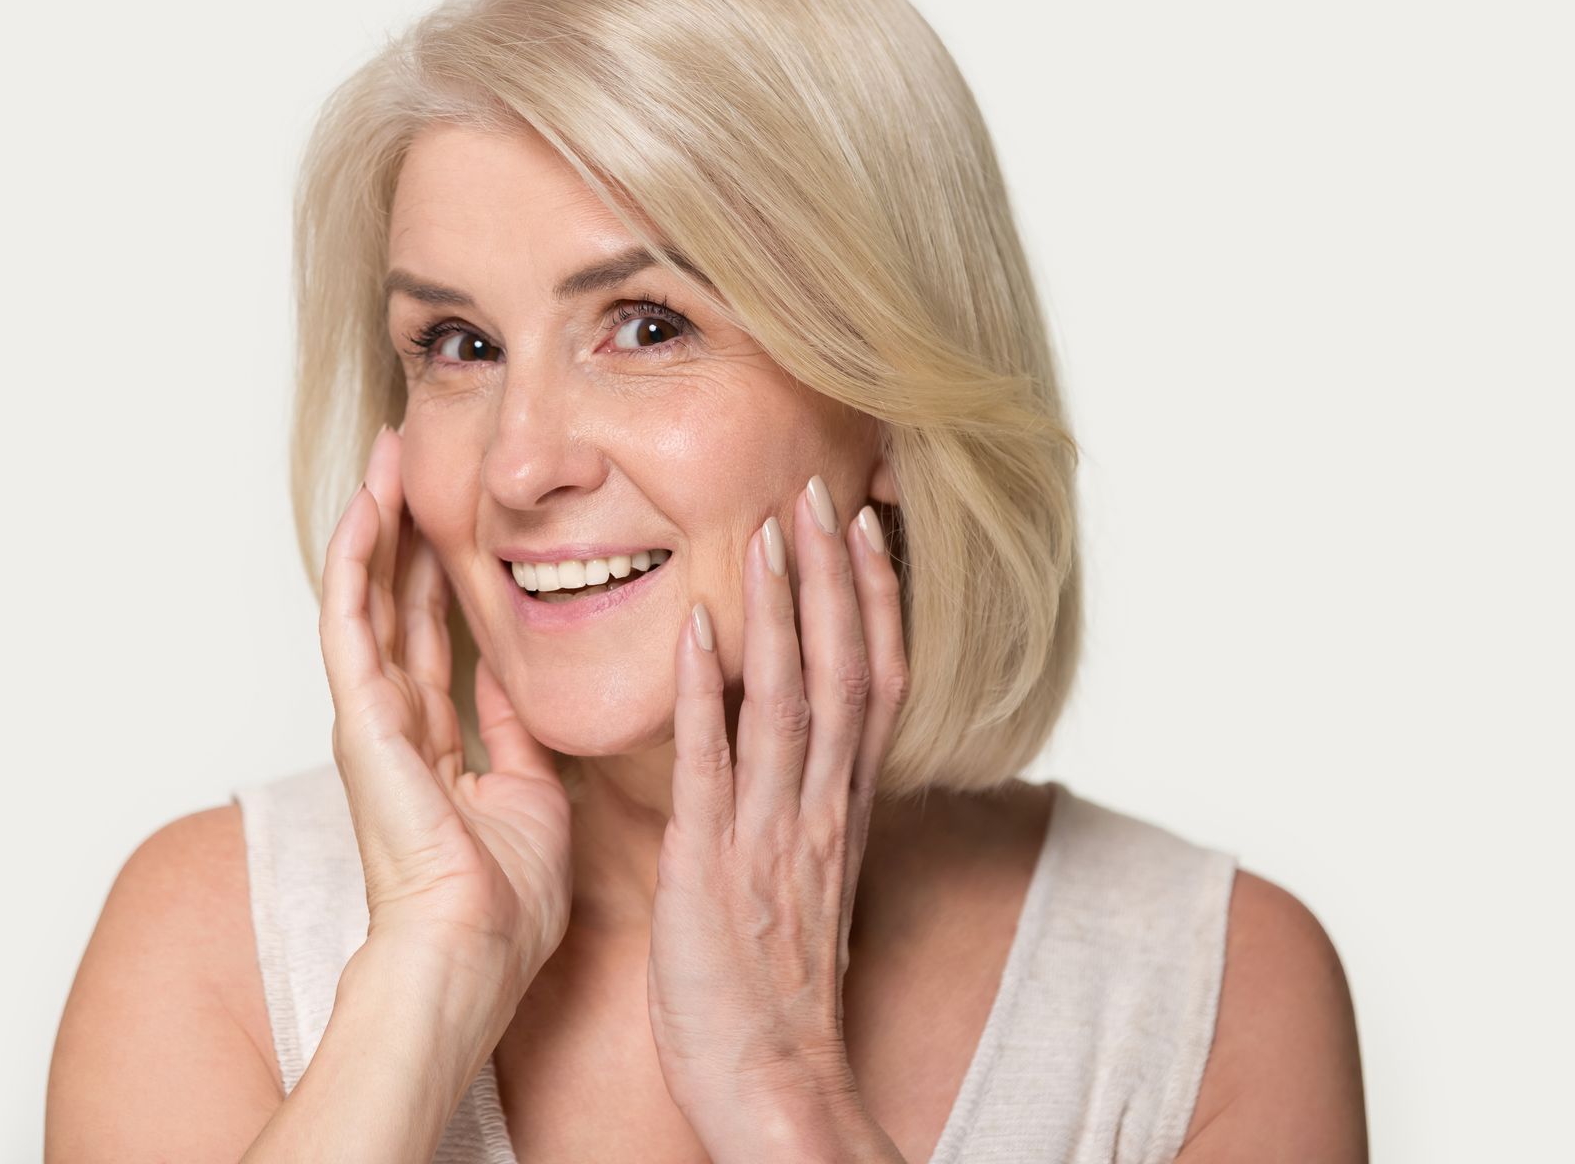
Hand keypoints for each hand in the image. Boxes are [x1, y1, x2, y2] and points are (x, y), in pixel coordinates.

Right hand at [319, 423, 571, 988]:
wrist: (473, 948)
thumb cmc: (503, 903)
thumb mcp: (535, 797)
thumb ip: (523, 737)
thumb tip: (527, 691)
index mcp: (435, 747)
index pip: (432, 641)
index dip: (440, 580)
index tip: (458, 520)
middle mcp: (394, 724)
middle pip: (394, 605)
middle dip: (406, 532)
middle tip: (413, 461)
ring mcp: (369, 717)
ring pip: (366, 598)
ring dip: (376, 525)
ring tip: (387, 457)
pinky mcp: (356, 715)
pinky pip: (350, 619)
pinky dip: (356, 558)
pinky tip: (367, 504)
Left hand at [645, 475, 910, 1161]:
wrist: (776, 1084)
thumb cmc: (778, 991)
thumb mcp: (806, 886)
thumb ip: (805, 812)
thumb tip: (797, 758)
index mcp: (842, 812)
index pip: (875, 685)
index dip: (873, 602)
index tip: (866, 529)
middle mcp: (820, 810)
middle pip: (844, 672)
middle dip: (834, 578)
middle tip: (823, 490)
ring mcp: (771, 834)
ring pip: (790, 701)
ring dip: (780, 611)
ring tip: (771, 529)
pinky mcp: (714, 865)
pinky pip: (715, 764)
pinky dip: (710, 693)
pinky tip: (699, 627)